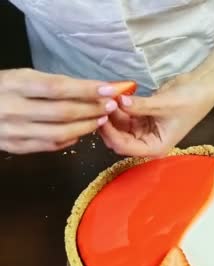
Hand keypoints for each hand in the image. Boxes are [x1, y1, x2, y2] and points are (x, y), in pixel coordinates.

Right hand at [0, 68, 117, 153]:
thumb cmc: (2, 89)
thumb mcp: (21, 77)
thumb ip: (52, 83)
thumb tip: (91, 88)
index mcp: (14, 84)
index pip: (57, 87)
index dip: (86, 89)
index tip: (110, 88)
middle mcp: (13, 109)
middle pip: (62, 112)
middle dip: (92, 109)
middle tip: (110, 105)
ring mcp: (13, 131)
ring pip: (60, 133)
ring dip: (86, 127)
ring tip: (101, 119)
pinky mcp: (14, 147)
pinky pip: (49, 145)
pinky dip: (69, 139)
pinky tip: (80, 133)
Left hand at [99, 74, 213, 157]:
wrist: (202, 87)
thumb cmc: (189, 101)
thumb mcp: (164, 104)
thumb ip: (139, 106)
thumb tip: (117, 102)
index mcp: (155, 147)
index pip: (125, 147)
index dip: (111, 134)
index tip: (101, 116)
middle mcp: (148, 141)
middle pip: (118, 139)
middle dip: (108, 124)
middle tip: (98, 105)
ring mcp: (144, 129)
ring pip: (119, 126)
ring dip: (111, 113)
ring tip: (105, 96)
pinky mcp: (142, 117)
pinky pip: (124, 115)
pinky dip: (118, 106)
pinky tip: (113, 95)